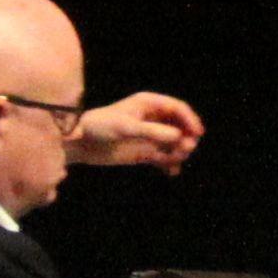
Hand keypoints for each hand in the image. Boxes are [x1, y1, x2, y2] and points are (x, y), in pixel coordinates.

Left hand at [72, 91, 203, 170]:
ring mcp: (150, 136)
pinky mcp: (145, 152)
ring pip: (176, 143)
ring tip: (172, 161)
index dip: (190, 120)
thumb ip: (152, 132)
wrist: (80, 144)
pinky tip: (171, 172)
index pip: (178, 109)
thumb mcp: (126, 127)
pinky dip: (171, 165)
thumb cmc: (100, 127)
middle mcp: (153, 119)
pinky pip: (165, 158)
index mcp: (149, 104)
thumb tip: (179, 137)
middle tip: (184, 150)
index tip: (197, 134)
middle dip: (186, 138)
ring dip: (179, 152)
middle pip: (181, 126)